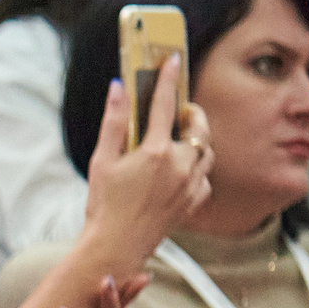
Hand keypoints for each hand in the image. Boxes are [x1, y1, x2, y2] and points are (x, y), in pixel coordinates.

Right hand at [80, 58, 211, 269]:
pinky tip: (180, 172)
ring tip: (181, 140)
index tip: (173, 60)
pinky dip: (196, 169)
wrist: (116, 247)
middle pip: (198, 126)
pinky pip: (204, 177)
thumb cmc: (104, 206)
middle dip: (192, 114)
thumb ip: (114, 122)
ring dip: (197, 141)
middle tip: (180, 110)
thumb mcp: (101, 161)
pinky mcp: (194, 201)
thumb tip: (117, 89)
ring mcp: (191, 184)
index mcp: (156, 152)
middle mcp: (180, 165)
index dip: (168, 79)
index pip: (165, 104)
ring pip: (206, 151)